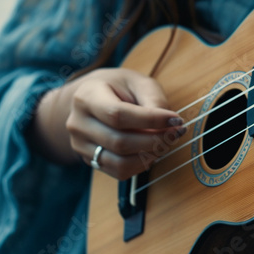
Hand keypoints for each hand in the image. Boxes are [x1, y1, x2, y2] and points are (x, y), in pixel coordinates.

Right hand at [32, 68, 184, 179]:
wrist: (91, 99)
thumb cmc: (118, 88)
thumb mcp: (138, 82)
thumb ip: (153, 100)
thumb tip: (169, 125)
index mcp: (86, 97)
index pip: (118, 115)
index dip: (150, 120)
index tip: (175, 119)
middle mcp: (78, 123)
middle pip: (119, 142)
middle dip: (155, 141)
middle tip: (175, 133)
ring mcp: (80, 145)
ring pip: (119, 162)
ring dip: (150, 156)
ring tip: (165, 142)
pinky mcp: (88, 160)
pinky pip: (118, 172)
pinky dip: (141, 165)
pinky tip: (151, 151)